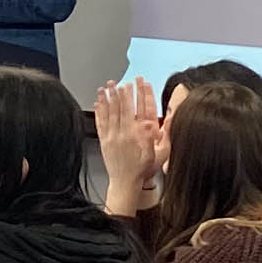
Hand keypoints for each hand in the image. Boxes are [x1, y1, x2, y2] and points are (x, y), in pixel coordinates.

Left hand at [93, 80, 163, 213]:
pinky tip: (98, 103)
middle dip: (121, 92)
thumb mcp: (159, 154)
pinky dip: (99, 112)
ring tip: (107, 86)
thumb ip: (161, 136)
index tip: (135, 84)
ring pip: (109, 113)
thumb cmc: (143, 169)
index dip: (135, 95)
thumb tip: (163, 122)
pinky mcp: (104, 142)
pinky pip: (101, 123)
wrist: (126, 182)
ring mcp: (112, 137)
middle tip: (120, 80)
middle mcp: (124, 133)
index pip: (136, 109)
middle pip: (121, 107)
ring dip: (108, 98)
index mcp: (138, 134)